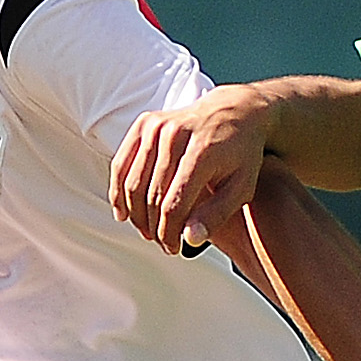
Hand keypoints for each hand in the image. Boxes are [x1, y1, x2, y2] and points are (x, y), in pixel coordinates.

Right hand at [110, 85, 275, 253]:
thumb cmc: (242, 153)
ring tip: (147, 231)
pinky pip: (121, 164)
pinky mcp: (144, 123)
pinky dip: (118, 191)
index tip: (173, 249)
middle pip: (151, 196)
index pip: (173, 205)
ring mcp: (157, 126)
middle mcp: (176, 135)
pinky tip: (123, 212)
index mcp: (202, 151)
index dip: (169, 233)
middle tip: (162, 243)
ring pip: (132, 183)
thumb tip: (190, 240)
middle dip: (154, 227)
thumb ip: (216, 215)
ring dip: (135, 214)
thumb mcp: (242, 187)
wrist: (237, 111)